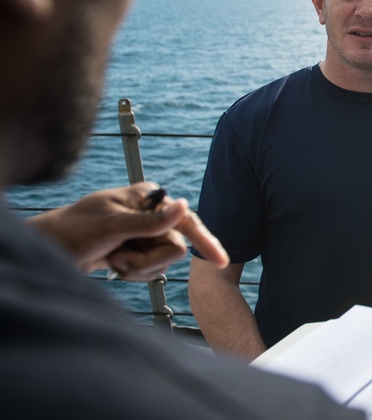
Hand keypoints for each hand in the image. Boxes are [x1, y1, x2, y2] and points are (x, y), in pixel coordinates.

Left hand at [27, 182, 228, 280]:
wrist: (48, 251)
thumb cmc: (73, 232)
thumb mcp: (111, 226)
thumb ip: (150, 221)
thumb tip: (184, 204)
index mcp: (148, 198)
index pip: (184, 220)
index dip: (205, 241)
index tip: (222, 263)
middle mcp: (151, 214)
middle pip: (174, 247)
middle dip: (147, 260)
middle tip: (119, 258)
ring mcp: (145, 234)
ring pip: (163, 262)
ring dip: (137, 268)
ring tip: (112, 259)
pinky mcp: (138, 251)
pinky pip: (151, 270)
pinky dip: (132, 273)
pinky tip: (113, 264)